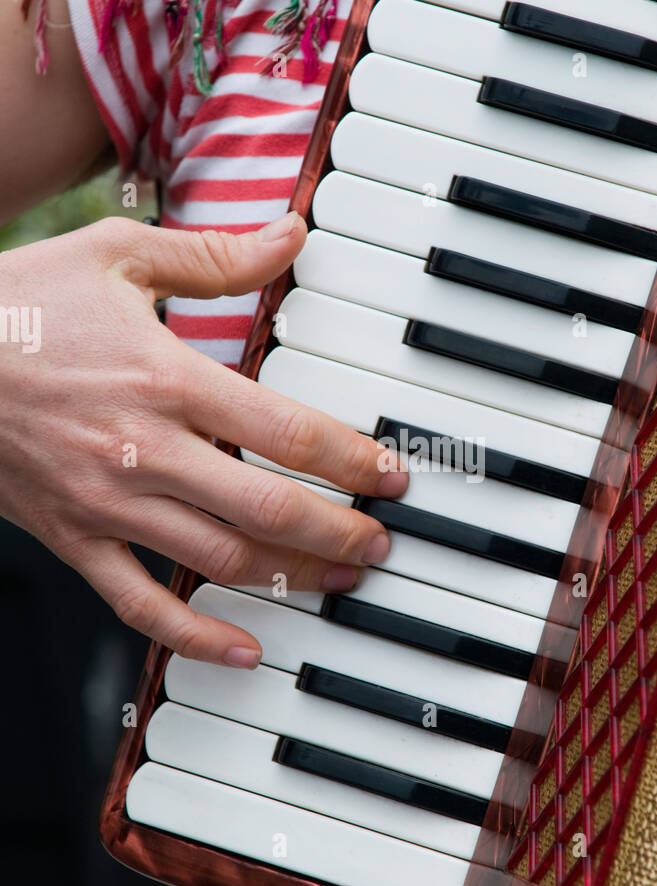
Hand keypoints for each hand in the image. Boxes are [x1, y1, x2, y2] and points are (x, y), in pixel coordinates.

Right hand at [0, 214, 407, 665]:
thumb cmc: (20, 305)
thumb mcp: (118, 257)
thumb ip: (215, 256)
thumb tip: (293, 233)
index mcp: (166, 378)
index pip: (285, 432)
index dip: (352, 460)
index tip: (390, 475)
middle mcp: (144, 450)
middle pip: (267, 509)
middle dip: (339, 531)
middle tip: (382, 541)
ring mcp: (108, 502)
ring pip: (219, 561)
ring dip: (292, 578)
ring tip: (342, 579)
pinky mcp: (74, 538)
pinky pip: (140, 604)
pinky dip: (195, 637)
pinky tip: (245, 652)